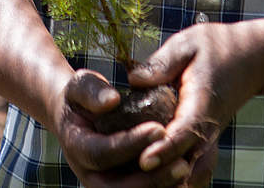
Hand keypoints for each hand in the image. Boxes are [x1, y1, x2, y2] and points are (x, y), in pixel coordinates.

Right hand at [50, 69, 192, 187]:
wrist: (77, 115)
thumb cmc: (83, 95)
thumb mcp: (81, 85)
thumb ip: (92, 90)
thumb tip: (111, 101)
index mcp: (76, 147)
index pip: (101, 153)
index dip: (130, 144)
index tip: (159, 129)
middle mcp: (88, 174)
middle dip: (151, 180)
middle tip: (182, 165)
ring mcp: (103, 185)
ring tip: (186, 174)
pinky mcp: (119, 187)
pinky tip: (185, 180)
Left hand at [129, 21, 263, 187]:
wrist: (254, 58)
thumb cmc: (217, 47)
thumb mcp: (188, 44)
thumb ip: (162, 62)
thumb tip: (134, 80)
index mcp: (203, 102)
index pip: (186, 132)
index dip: (166, 148)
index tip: (145, 161)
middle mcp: (208, 128)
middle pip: (188, 164)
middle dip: (162, 174)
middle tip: (131, 178)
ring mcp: (207, 140)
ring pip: (192, 175)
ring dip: (169, 181)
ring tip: (137, 182)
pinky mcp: (202, 144)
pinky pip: (191, 171)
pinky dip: (175, 179)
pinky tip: (149, 180)